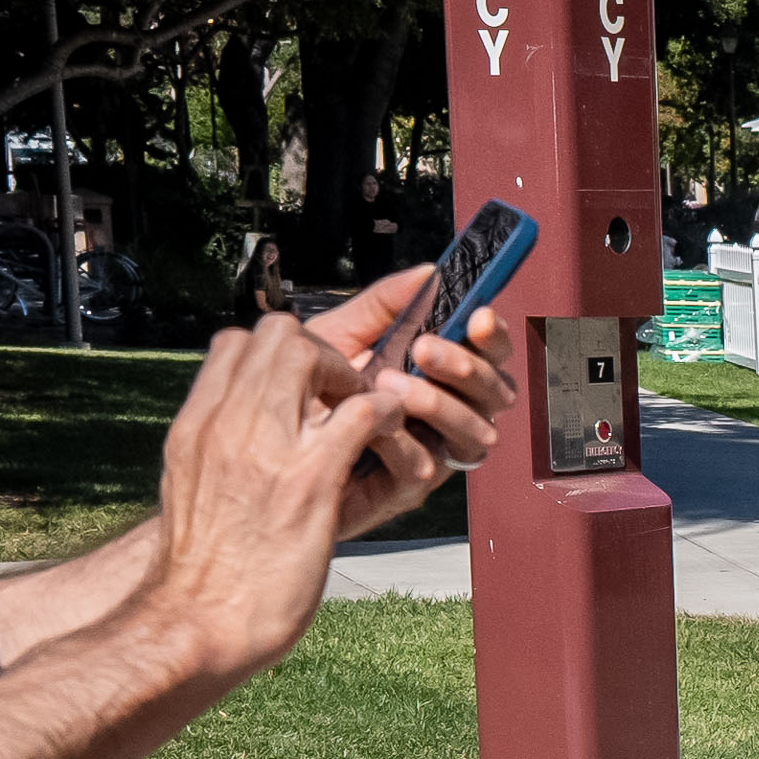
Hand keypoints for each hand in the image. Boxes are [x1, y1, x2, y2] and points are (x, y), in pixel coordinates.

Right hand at [132, 315, 462, 680]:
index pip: (234, 343)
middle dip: (321, 349)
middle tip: (345, 393)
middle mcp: (224, 423)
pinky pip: (359, 415)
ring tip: (367, 413)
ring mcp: (264, 448)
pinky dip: (383, 414)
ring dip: (352, 375)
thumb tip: (239, 433)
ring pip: (310, 355)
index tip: (308, 383)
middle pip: (274, 334)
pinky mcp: (307, 482)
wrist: (192, 620)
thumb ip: (216, 448)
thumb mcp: (191, 488)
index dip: (279, 351)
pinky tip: (390, 436)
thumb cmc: (202, 567)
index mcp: (196, 424)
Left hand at [300, 264, 522, 543]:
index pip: (489, 354)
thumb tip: (429, 272)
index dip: (492, 336)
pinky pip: (425, 465)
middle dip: (465, 368)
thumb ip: (385, 305)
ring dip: (439, 404)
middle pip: (495, 393)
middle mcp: (450, 411)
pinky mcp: (408, 487)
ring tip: (390, 384)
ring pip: (474, 434)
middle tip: (424, 349)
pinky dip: (399, 441)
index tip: (476, 316)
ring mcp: (435, 450)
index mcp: (442, 371)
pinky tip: (369, 426)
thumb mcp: (341, 334)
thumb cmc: (306, 389)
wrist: (263, 442)